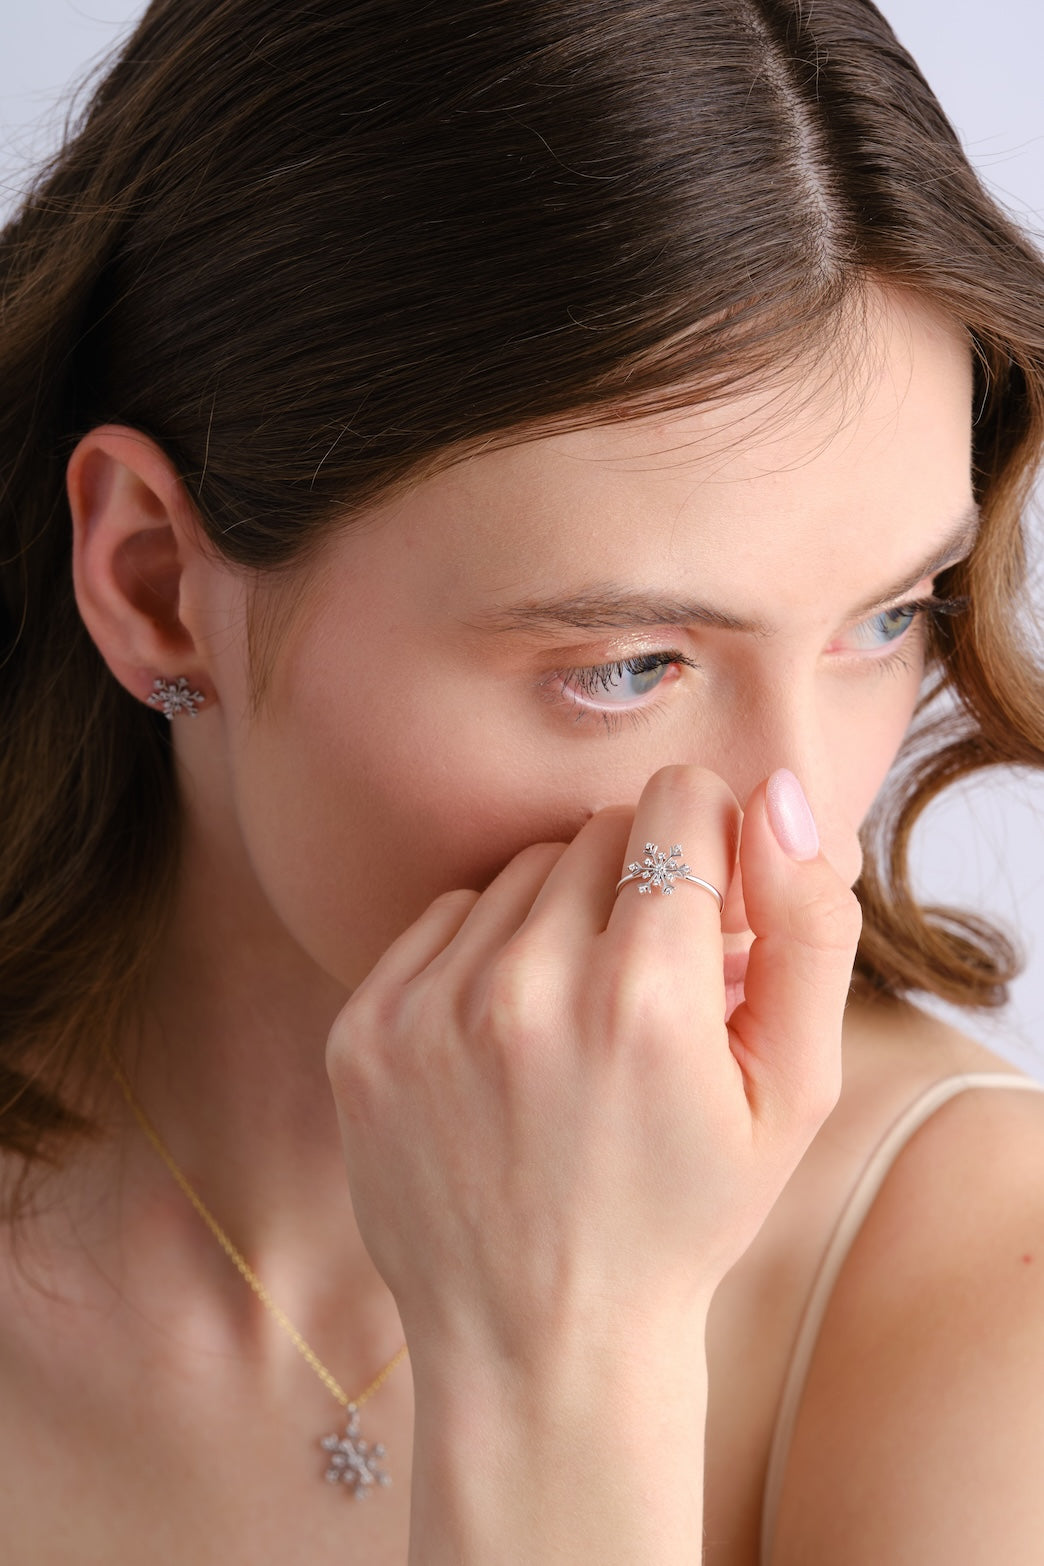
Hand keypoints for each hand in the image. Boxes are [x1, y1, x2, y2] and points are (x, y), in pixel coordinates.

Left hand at [326, 764, 861, 1367]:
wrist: (541, 1342)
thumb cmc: (684, 1214)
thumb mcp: (795, 1093)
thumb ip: (808, 929)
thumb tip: (779, 793)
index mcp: (647, 1002)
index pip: (678, 803)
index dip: (709, 845)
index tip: (711, 907)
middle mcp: (525, 990)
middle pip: (597, 830)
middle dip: (640, 885)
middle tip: (650, 985)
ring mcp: (428, 1011)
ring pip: (520, 872)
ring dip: (561, 920)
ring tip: (579, 1022)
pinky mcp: (362, 1031)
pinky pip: (444, 916)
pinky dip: (484, 954)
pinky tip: (509, 1039)